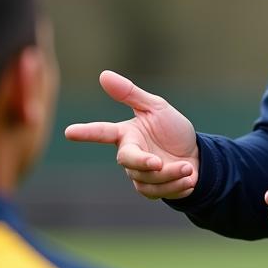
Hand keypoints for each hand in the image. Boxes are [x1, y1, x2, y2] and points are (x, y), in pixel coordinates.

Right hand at [64, 70, 199, 199]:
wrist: (198, 156)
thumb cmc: (174, 130)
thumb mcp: (157, 107)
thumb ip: (130, 94)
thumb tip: (103, 74)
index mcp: (127, 134)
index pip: (103, 132)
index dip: (87, 132)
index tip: (69, 132)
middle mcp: (130, 155)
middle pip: (127, 160)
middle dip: (143, 163)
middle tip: (159, 163)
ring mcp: (139, 174)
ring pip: (145, 178)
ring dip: (170, 175)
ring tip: (188, 169)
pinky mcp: (151, 190)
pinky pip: (156, 192)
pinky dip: (176, 185)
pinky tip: (189, 179)